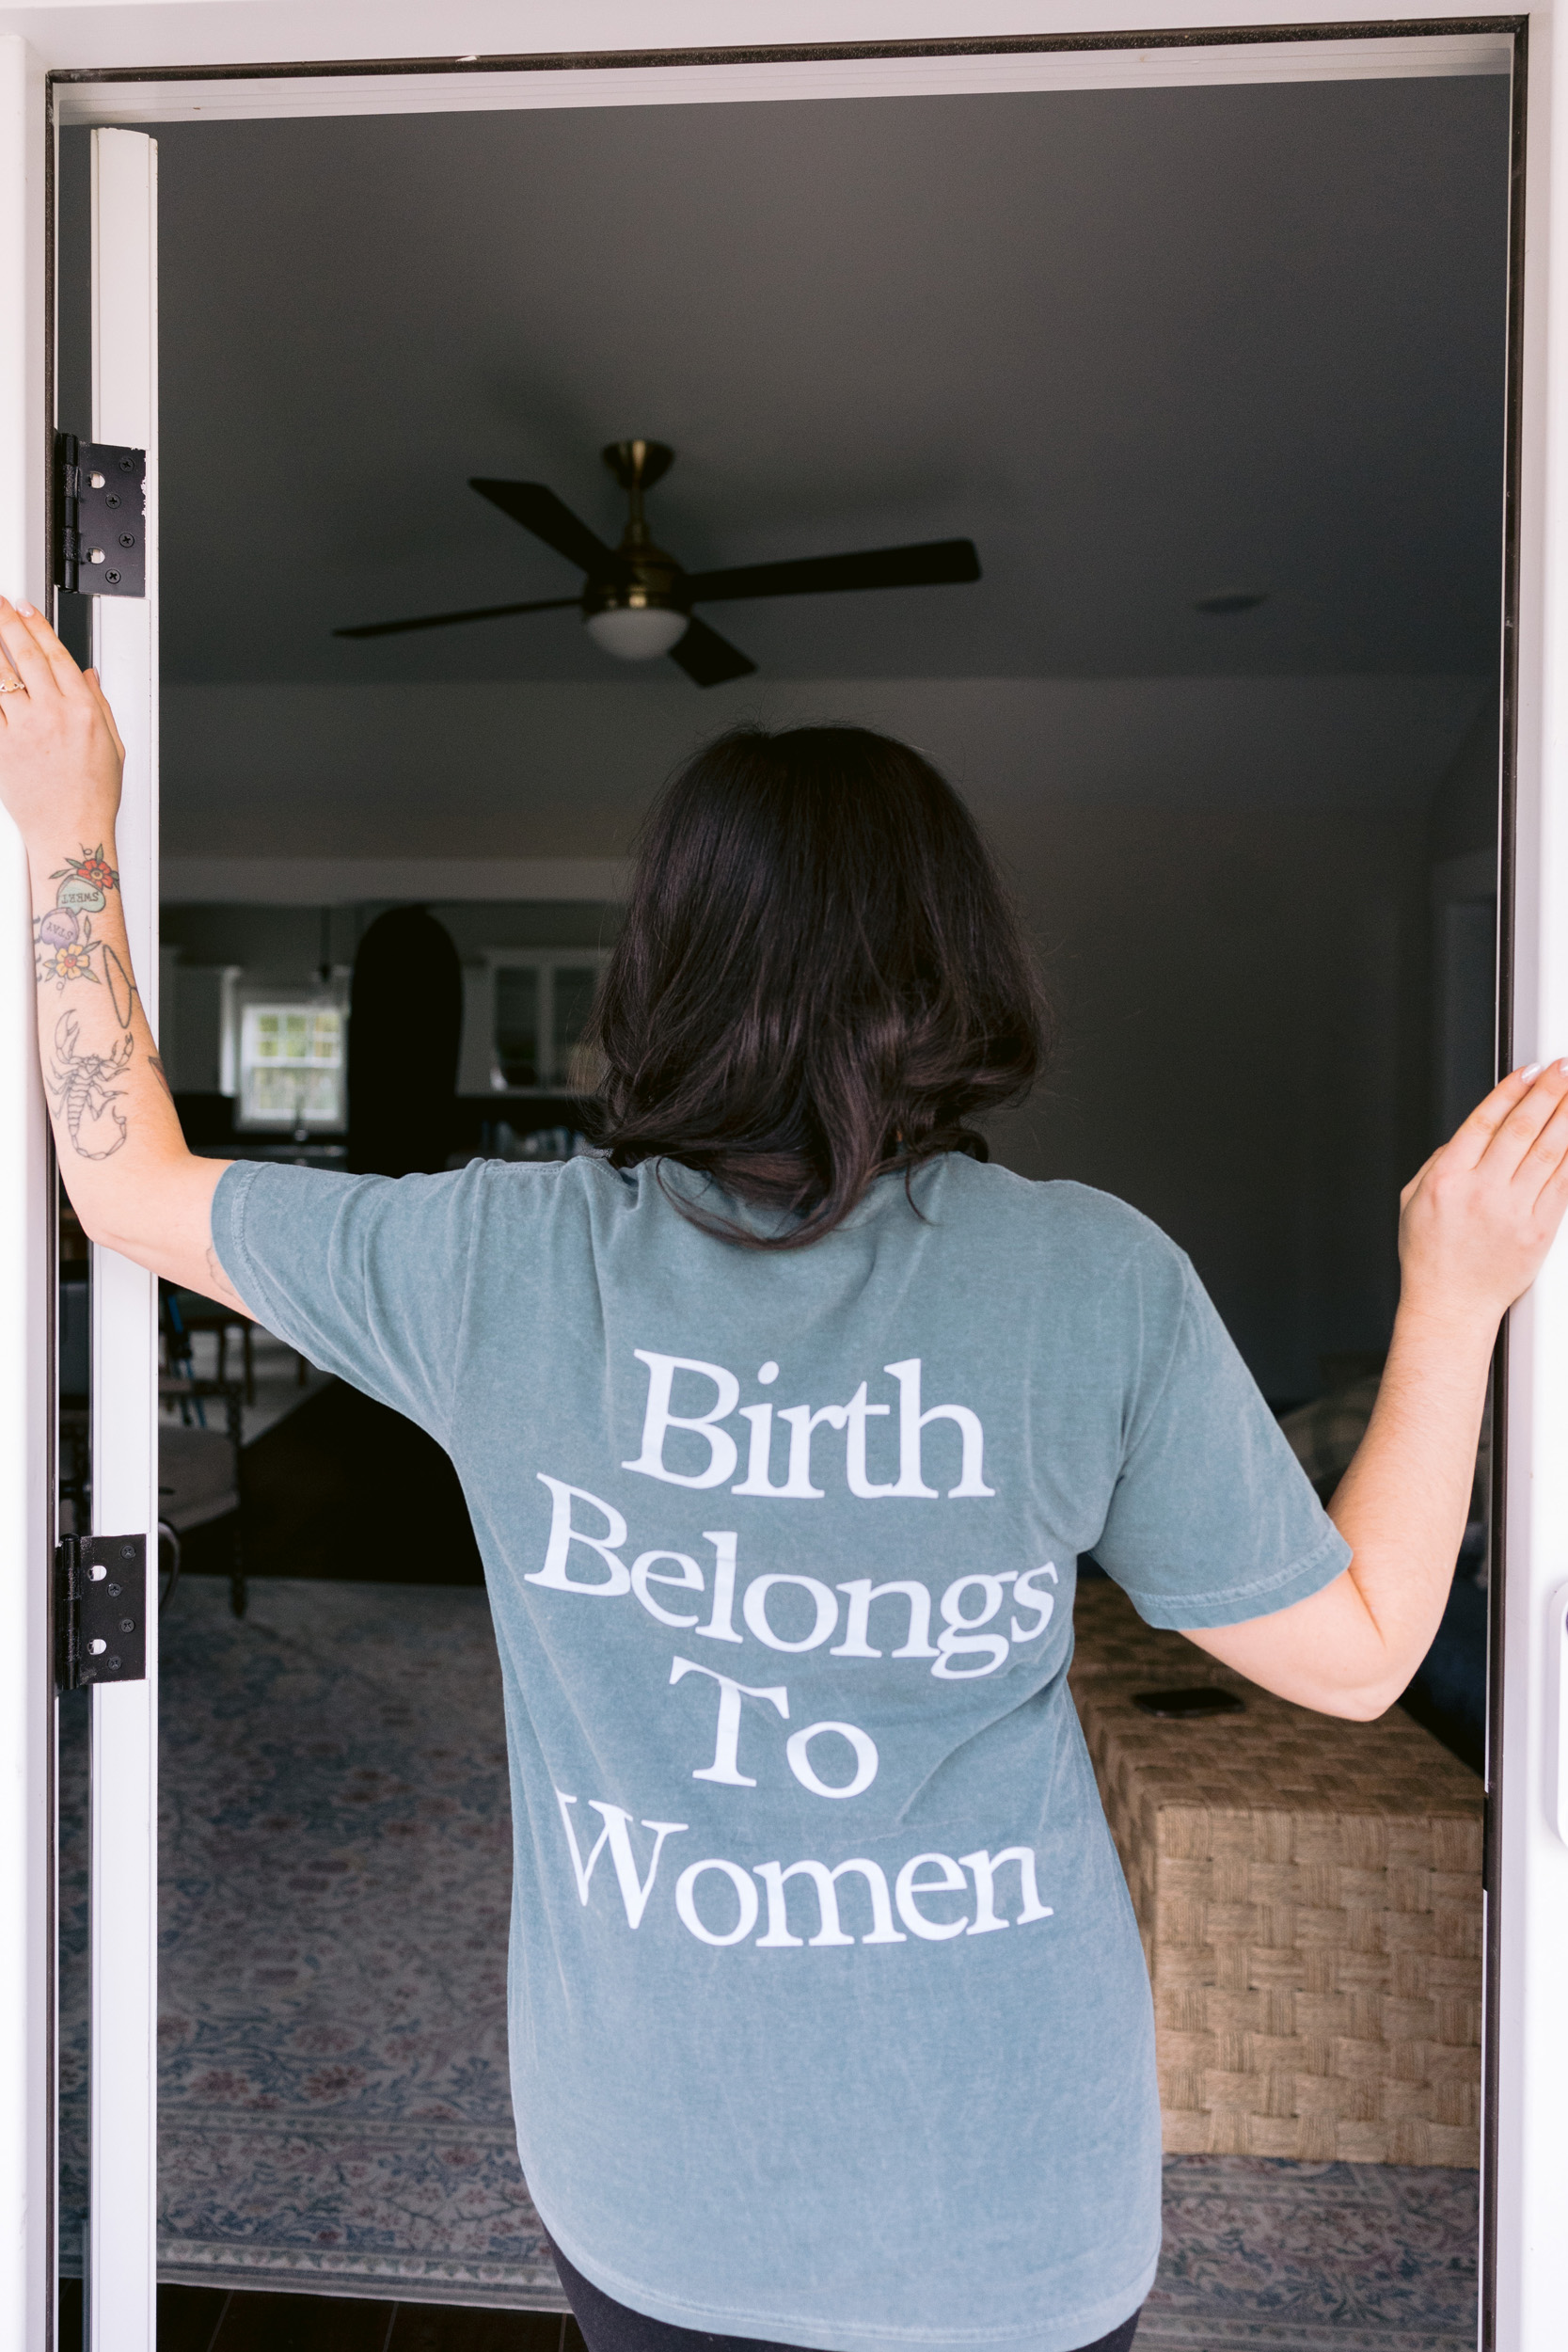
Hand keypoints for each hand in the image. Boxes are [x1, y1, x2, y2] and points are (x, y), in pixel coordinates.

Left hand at [0, 598, 124, 845]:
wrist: (70, 832)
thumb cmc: (92, 797)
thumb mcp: (112, 746)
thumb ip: (98, 704)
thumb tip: (87, 676)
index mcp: (83, 710)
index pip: (56, 653)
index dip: (37, 625)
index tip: (25, 609)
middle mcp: (53, 714)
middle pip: (24, 655)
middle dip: (6, 623)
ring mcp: (24, 730)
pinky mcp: (2, 748)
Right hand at [1398, 1060, 1567, 1327]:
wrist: (1450, 1306)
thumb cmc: (1431, 1258)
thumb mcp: (1412, 1201)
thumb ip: (1439, 1162)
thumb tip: (1468, 1135)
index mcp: (1448, 1179)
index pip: (1484, 1121)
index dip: (1510, 1090)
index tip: (1530, 1070)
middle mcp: (1482, 1192)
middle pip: (1522, 1129)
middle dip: (1547, 1092)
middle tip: (1563, 1069)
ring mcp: (1513, 1212)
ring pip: (1548, 1152)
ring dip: (1566, 1117)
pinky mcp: (1539, 1231)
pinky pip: (1563, 1185)